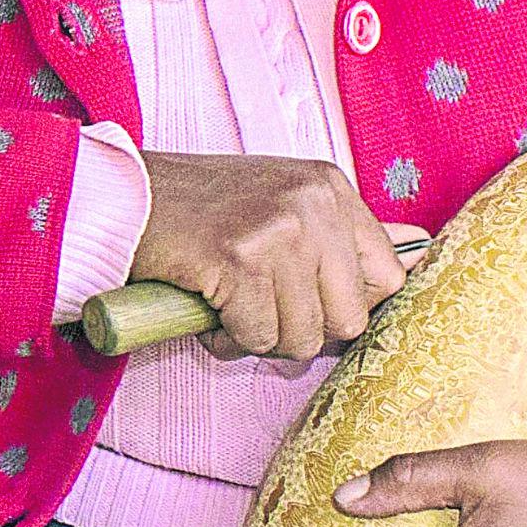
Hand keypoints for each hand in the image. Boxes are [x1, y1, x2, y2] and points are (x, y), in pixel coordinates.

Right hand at [129, 151, 415, 362]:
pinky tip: (207, 311)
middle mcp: (313, 204)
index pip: (388, 277)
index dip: (347, 308)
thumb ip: (330, 238)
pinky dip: (228, 338)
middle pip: (349, 318)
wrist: (120, 197)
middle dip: (302, 331)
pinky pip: (257, 335)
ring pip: (303, 336)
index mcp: (330, 188)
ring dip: (260, 338)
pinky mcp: (239, 259)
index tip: (307, 308)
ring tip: (228, 309)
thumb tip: (407, 267)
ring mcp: (279, 230)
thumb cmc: (196, 211)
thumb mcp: (278, 205)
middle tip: (258, 311)